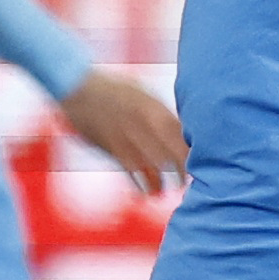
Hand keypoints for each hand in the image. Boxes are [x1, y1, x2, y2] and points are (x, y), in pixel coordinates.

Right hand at [56, 71, 187, 195]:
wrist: (79, 89)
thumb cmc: (113, 88)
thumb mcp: (143, 93)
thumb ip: (160, 111)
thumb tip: (179, 128)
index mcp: (155, 109)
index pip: (181, 134)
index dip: (191, 150)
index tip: (199, 159)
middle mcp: (144, 125)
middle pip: (171, 153)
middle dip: (182, 169)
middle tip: (189, 179)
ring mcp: (128, 139)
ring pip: (153, 167)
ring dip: (163, 181)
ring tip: (171, 189)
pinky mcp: (112, 150)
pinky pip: (131, 172)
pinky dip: (141, 183)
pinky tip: (148, 191)